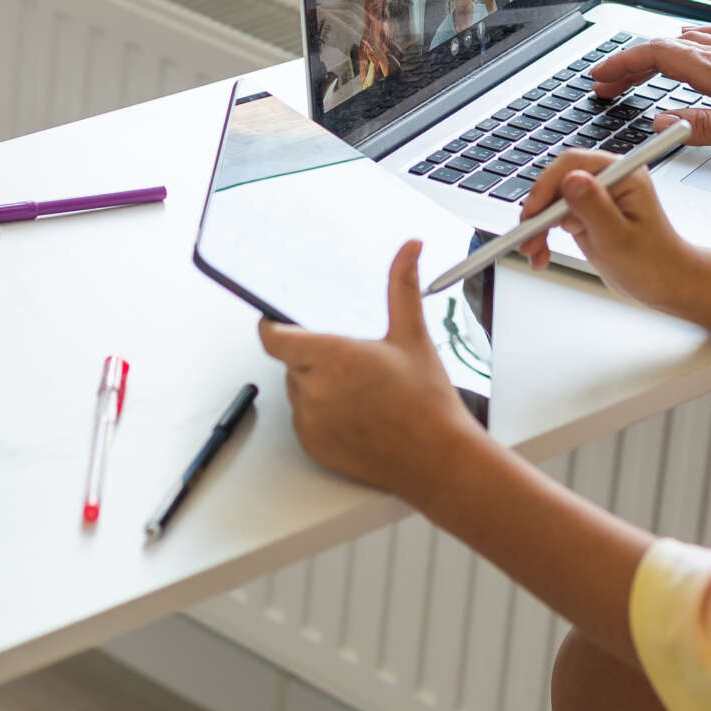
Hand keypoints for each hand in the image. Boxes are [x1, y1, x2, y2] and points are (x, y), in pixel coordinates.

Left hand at [258, 241, 482, 495]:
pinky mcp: (313, 448)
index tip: (278, 320)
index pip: (274, 338)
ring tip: (360, 390)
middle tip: (349, 360)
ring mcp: (311, 423)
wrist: (437, 460)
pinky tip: (355, 413)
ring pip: (298, 391)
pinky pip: (305, 420)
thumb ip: (402, 287)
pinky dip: (321, 413)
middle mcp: (314, 391)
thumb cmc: (428, 403)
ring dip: (316, 385)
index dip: (273, 326)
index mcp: (333, 357)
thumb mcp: (413, 337)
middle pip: (292, 362)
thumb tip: (409, 250)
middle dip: (312, 356)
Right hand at [514, 151, 698, 308]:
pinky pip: (556, 219)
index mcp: (622, 174)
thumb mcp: (619, 238)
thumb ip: (594, 207)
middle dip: (538, 212)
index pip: (572, 164)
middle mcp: (608, 181)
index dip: (547, 187)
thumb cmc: (654, 263)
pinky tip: (542, 255)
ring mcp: (596, 198)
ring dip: (538, 227)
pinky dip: (545, 236)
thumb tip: (571, 180)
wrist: (666, 284)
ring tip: (534, 253)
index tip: (533, 213)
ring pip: (552, 202)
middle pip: (557, 183)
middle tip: (528, 239)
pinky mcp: (588, 215)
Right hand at [589, 28, 710, 155]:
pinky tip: (690, 42)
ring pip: (685, 43)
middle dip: (629, 64)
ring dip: (653, 55)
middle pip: (664, 48)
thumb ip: (703, 126)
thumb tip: (661, 123)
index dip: (623, 65)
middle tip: (606, 84)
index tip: (599, 78)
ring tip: (636, 71)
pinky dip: (688, 42)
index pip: (657, 57)